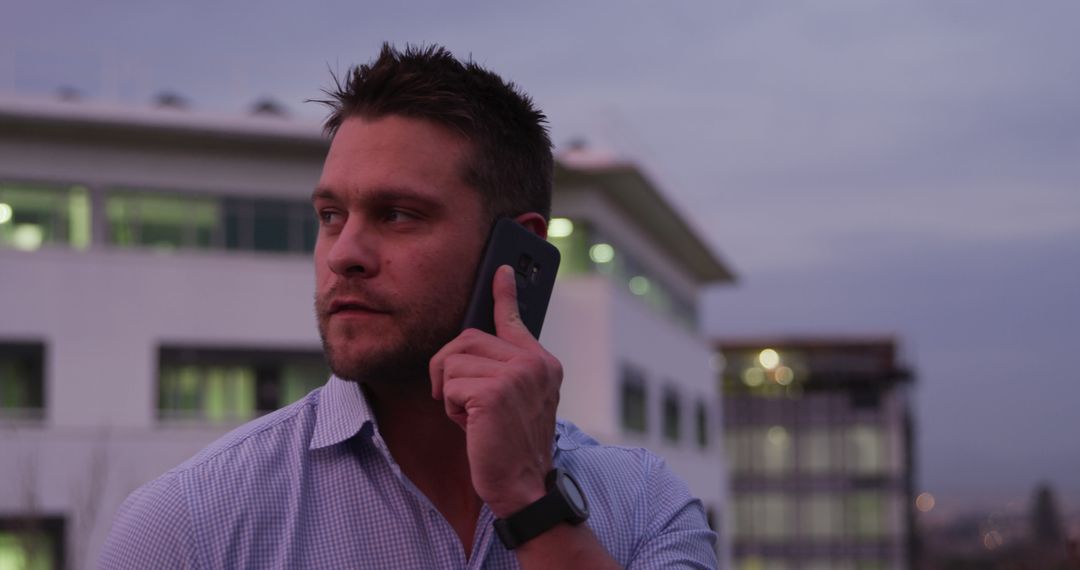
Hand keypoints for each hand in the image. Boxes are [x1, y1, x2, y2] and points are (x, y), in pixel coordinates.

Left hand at [430, 264, 562, 516]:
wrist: (524, 486)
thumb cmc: (512, 445)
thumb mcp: (516, 400)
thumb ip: (504, 368)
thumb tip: (471, 343)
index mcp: (542, 363)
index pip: (515, 319)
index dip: (504, 292)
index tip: (500, 269)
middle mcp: (534, 363)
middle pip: (466, 339)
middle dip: (451, 370)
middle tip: (464, 402)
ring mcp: (517, 376)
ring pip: (453, 362)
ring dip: (450, 393)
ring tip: (473, 417)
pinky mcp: (494, 392)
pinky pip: (449, 385)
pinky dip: (450, 408)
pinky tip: (471, 426)